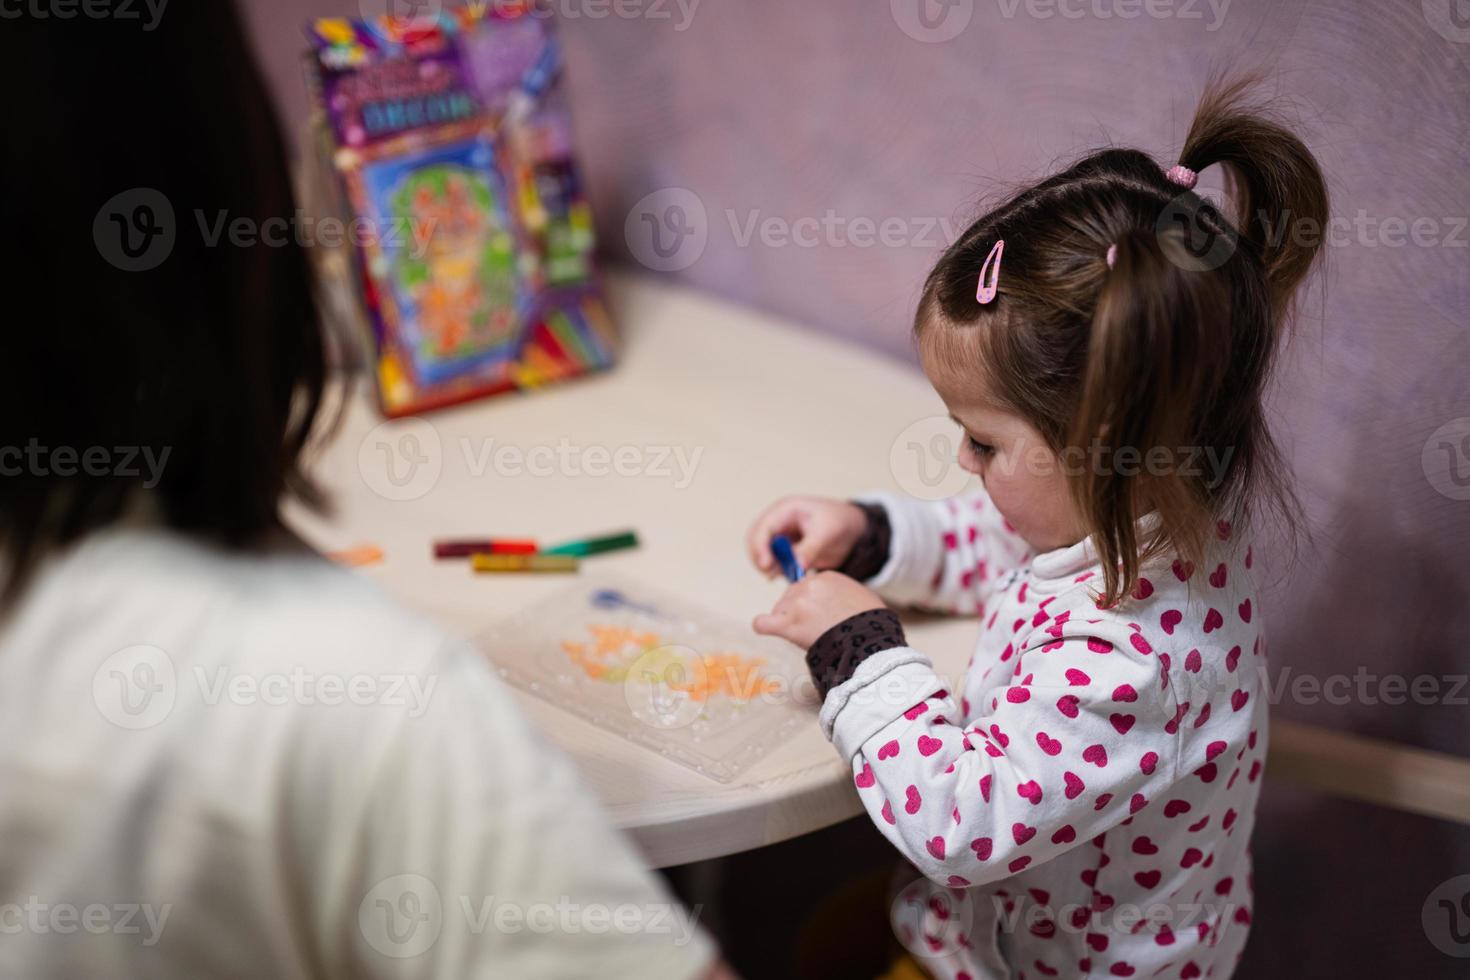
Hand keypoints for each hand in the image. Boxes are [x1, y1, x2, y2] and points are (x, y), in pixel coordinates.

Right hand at [745, 495, 867, 578]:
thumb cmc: (840, 522)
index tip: (766, 565)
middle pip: (755, 539)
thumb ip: (811, 547)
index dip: (760, 546)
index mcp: (786, 509)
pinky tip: (788, 575)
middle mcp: (778, 521)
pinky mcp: (784, 549)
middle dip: (759, 557)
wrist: (852, 529)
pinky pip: (772, 561)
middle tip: (771, 574)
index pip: (764, 527)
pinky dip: (775, 570)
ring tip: (785, 574)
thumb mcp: (828, 533)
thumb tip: (797, 564)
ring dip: (767, 566)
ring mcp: (779, 535)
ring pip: (760, 552)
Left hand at [752, 571, 886, 648]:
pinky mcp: (787, 624)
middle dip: (797, 612)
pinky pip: (762, 623)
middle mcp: (808, 585)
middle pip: (790, 597)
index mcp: (827, 577)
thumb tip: (837, 599)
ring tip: (808, 637)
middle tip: (815, 630)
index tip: (821, 617)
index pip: (807, 587)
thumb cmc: (871, 624)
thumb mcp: (861, 596)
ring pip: (779, 611)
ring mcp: (796, 604)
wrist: (870, 642)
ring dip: (787, 623)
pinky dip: (763, 626)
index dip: (812, 604)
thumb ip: (842, 592)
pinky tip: (765, 629)